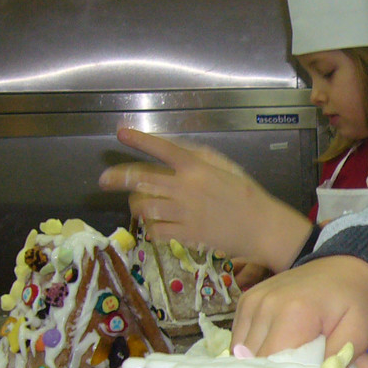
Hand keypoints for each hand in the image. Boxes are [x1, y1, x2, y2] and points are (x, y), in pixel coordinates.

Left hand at [101, 128, 312, 270]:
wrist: (262, 227)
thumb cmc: (247, 195)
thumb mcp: (226, 167)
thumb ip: (199, 156)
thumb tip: (172, 149)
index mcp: (196, 167)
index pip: (161, 148)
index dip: (138, 140)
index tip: (120, 134)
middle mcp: (186, 187)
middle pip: (140, 178)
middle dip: (116, 178)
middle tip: (104, 180)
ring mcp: (184, 211)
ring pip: (143, 206)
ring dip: (136, 205)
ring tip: (138, 206)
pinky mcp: (186, 233)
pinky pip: (155, 230)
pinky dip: (150, 228)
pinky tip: (154, 226)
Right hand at [232, 255, 367, 357]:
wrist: (342, 268)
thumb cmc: (354, 303)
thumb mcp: (358, 333)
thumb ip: (338, 361)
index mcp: (294, 314)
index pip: (274, 366)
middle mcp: (265, 306)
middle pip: (254, 361)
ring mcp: (252, 301)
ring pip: (241, 352)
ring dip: (259, 365)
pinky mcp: (246, 301)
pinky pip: (238, 338)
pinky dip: (251, 351)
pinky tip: (272, 353)